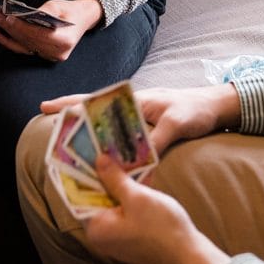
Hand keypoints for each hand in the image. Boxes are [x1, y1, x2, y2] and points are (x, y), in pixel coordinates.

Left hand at [0, 0, 101, 61]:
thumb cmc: (71, 11)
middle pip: (29, 40)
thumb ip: (43, 11)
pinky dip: (11, 43)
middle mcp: (57, 52)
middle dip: (11, 28)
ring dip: (8, 35)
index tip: (9, 18)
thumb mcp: (58, 5)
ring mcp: (50, 56)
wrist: (82, 19)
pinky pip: (24, 49)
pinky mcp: (44, 55)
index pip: (38, 34)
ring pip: (24, 46)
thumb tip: (23, 14)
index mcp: (64, 40)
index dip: (22, 27)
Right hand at [41, 85, 239, 152]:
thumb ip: (155, 142)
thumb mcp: (176, 124)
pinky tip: (105, 158)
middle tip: (52, 136)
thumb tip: (134, 163)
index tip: (45, 108)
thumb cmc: (195, 109)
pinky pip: (123, 139)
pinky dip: (112, 147)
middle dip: (73, 123)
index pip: (94, 99)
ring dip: (92, 138)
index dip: (69, 104)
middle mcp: (132, 109)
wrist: (218, 107)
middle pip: (95, 114)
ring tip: (71, 151)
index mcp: (133, 100)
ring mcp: (140, 119)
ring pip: (107, 128)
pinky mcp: (149, 130)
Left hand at [82, 154, 229, 263]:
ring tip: (119, 157)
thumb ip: (115, 179)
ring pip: (110, 203)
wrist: (190, 256)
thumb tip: (99, 160)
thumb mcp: (137, 197)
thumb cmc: (162, 228)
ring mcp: (116, 237)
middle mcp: (101, 235)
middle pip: (95, 198)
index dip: (81, 173)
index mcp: (96, 228)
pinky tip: (135, 176)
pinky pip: (122, 210)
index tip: (85, 152)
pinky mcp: (129, 236)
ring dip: (117, 183)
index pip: (79, 195)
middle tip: (104, 150)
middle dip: (102, 175)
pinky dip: (127, 195)